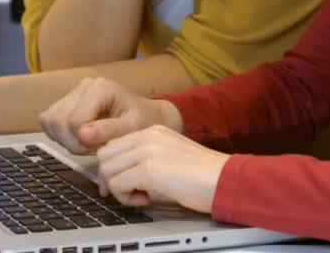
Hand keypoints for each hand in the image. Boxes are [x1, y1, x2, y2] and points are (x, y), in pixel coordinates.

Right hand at [38, 76, 181, 155]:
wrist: (147, 116)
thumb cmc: (144, 122)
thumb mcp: (133, 129)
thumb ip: (109, 131)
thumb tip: (82, 134)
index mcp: (101, 88)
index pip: (75, 121)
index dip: (83, 142)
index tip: (101, 148)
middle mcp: (84, 85)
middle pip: (58, 121)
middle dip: (73, 143)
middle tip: (94, 149)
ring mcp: (74, 91)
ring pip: (50, 121)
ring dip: (65, 140)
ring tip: (88, 144)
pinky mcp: (66, 101)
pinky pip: (48, 121)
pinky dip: (60, 135)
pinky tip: (79, 139)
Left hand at [97, 125, 229, 213]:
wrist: (224, 179)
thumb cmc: (204, 174)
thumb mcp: (172, 155)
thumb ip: (148, 158)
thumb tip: (122, 176)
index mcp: (154, 130)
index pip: (114, 144)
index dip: (114, 167)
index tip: (125, 184)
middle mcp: (148, 135)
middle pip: (105, 155)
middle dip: (111, 178)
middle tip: (130, 192)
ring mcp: (147, 150)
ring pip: (107, 170)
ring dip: (118, 190)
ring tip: (140, 196)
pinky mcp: (149, 169)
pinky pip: (117, 184)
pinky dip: (125, 198)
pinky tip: (145, 200)